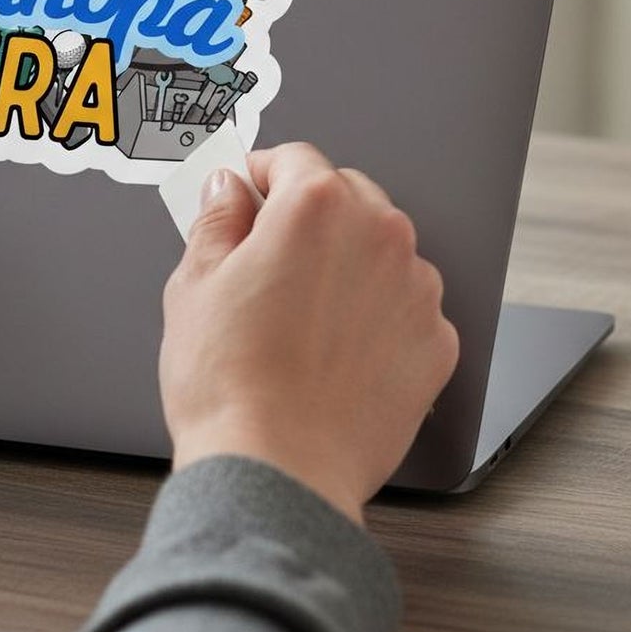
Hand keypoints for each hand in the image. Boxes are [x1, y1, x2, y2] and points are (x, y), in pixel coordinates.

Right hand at [160, 144, 458, 522]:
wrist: (279, 471)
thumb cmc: (230, 386)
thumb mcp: (193, 284)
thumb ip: (216, 219)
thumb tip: (228, 190)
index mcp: (316, 207)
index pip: (292, 160)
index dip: (259, 177)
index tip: (244, 197)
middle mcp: (379, 234)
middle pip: (344, 196)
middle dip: (307, 217)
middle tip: (265, 262)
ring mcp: (416, 289)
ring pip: (380, 251)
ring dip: (348, 265)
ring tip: (301, 318)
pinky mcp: (437, 341)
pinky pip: (404, 307)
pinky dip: (377, 317)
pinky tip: (335, 352)